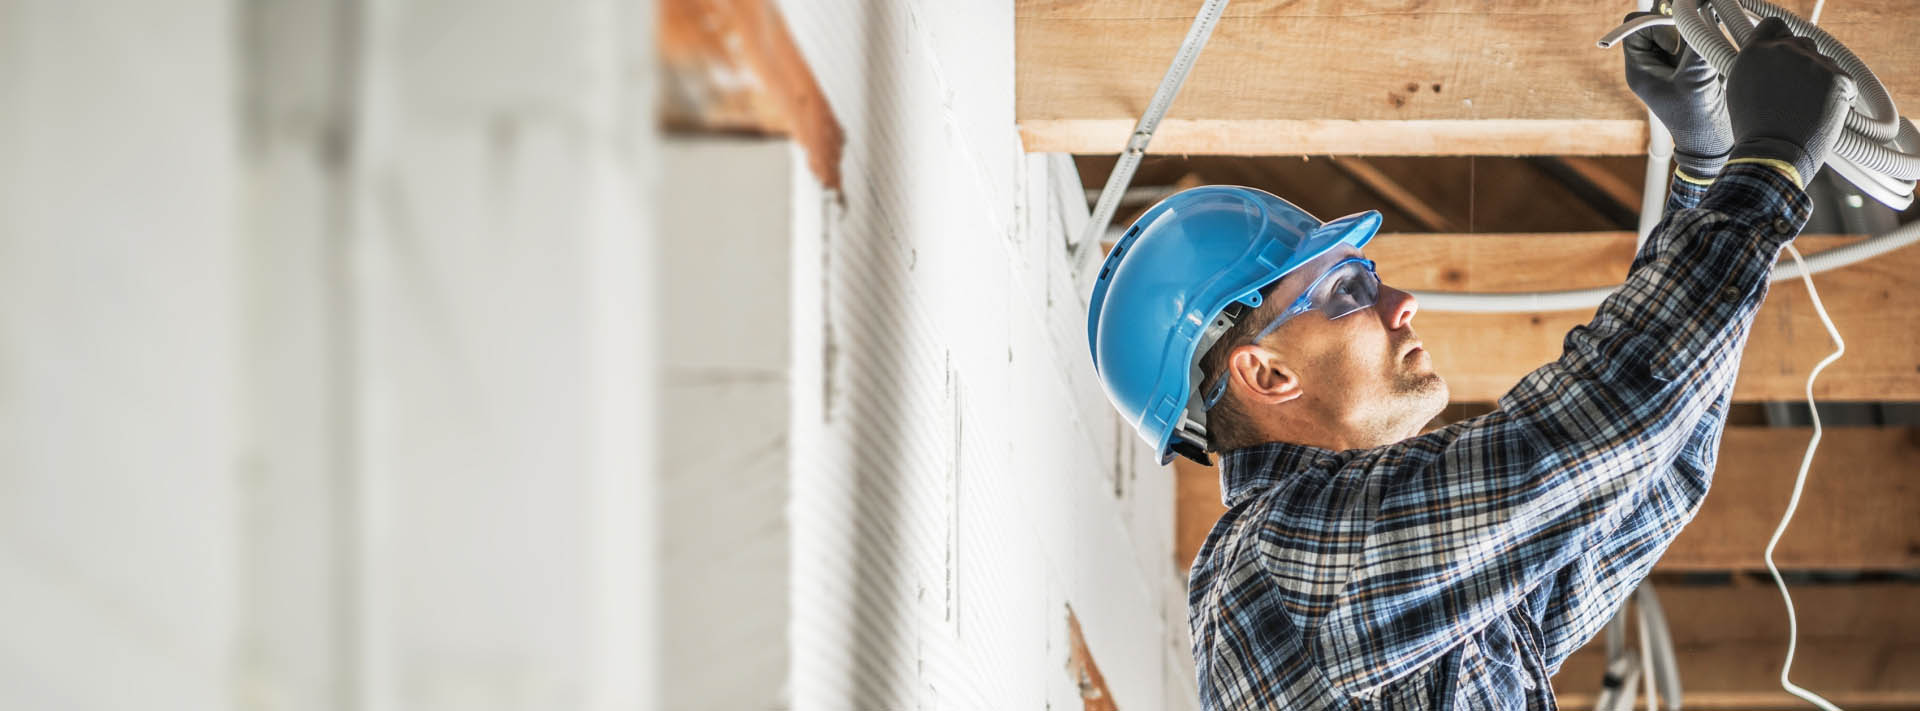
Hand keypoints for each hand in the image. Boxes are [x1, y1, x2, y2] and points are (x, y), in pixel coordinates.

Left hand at [1622, 12, 1731, 177]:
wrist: (1712, 142)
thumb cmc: (1697, 118)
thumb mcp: (1697, 77)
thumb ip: (1696, 42)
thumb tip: (1699, 13)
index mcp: (1639, 69)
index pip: (1635, 28)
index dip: (1655, 25)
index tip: (1675, 44)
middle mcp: (1650, 64)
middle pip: (1654, 24)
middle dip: (1675, 22)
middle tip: (1695, 32)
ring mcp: (1668, 64)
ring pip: (1674, 29)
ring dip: (1691, 29)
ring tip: (1705, 44)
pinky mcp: (1686, 66)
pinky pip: (1690, 39)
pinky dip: (1701, 36)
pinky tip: (1713, 45)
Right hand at [1726, 17, 1855, 185]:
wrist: (1774, 153)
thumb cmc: (1754, 130)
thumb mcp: (1740, 91)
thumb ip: (1755, 67)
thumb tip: (1769, 62)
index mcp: (1755, 51)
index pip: (1773, 25)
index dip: (1779, 38)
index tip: (1782, 52)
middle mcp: (1784, 50)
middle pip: (1802, 42)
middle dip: (1801, 62)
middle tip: (1796, 90)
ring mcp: (1813, 62)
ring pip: (1824, 62)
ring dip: (1819, 79)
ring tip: (1806, 108)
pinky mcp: (1838, 77)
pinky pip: (1843, 80)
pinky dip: (1838, 95)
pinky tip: (1822, 113)